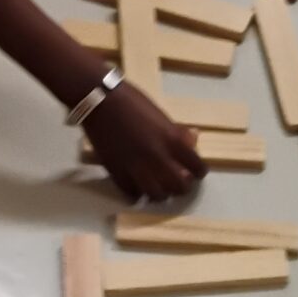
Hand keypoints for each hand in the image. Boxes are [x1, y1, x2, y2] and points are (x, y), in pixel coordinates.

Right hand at [85, 83, 207, 200]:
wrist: (99, 100)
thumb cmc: (131, 101)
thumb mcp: (162, 115)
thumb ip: (177, 133)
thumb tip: (192, 142)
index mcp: (172, 141)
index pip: (197, 168)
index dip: (198, 171)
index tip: (194, 171)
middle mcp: (158, 159)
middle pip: (180, 187)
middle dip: (182, 185)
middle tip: (177, 180)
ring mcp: (137, 169)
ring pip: (158, 196)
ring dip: (161, 192)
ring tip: (158, 185)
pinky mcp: (118, 174)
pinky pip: (134, 194)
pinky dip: (138, 192)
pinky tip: (137, 184)